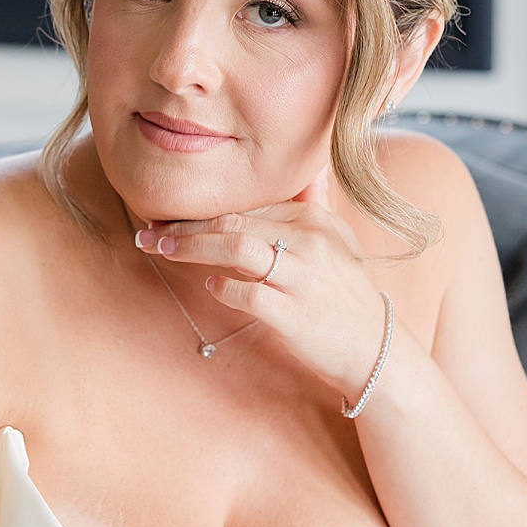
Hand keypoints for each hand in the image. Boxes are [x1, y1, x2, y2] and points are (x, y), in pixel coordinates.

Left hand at [133, 171, 394, 404]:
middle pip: (233, 222)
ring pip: (237, 247)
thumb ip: (307, 209)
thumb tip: (291, 177)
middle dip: (184, 227)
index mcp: (314, 219)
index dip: (200, 212)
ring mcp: (304, 278)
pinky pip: (249, 293)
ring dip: (193, 247)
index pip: (245, 206)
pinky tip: (211, 287)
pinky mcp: (297, 313)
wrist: (376, 349)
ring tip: (164, 251)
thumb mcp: (334, 243)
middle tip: (149, 235)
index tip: (167, 219)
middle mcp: (310, 241)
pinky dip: (224, 288)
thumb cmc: (344, 296)